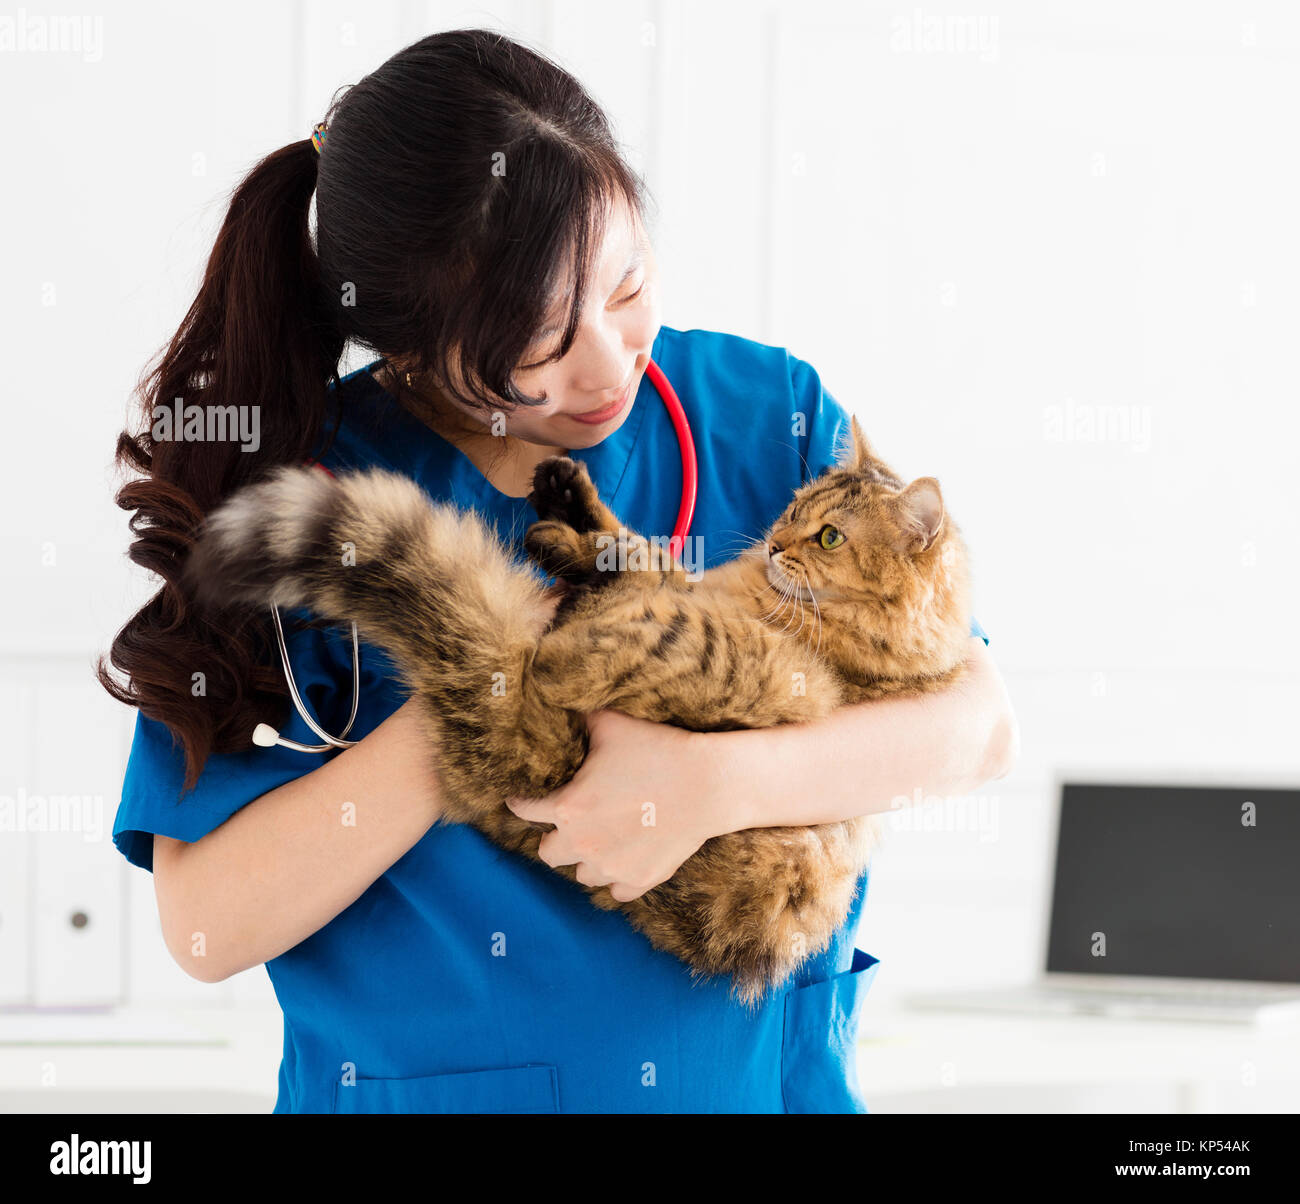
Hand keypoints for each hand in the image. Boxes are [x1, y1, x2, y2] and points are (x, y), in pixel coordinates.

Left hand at [505, 710, 728, 901]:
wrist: (709, 784)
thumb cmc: (659, 750)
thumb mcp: (613, 725)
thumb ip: (582, 722)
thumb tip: (564, 709)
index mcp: (568, 807)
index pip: (527, 811)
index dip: (521, 803)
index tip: (520, 801)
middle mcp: (583, 843)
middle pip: (548, 854)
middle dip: (554, 838)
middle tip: (568, 824)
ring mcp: (612, 867)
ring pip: (582, 874)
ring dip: (586, 859)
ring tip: (600, 840)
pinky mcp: (640, 880)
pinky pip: (615, 890)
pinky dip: (617, 877)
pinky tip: (624, 859)